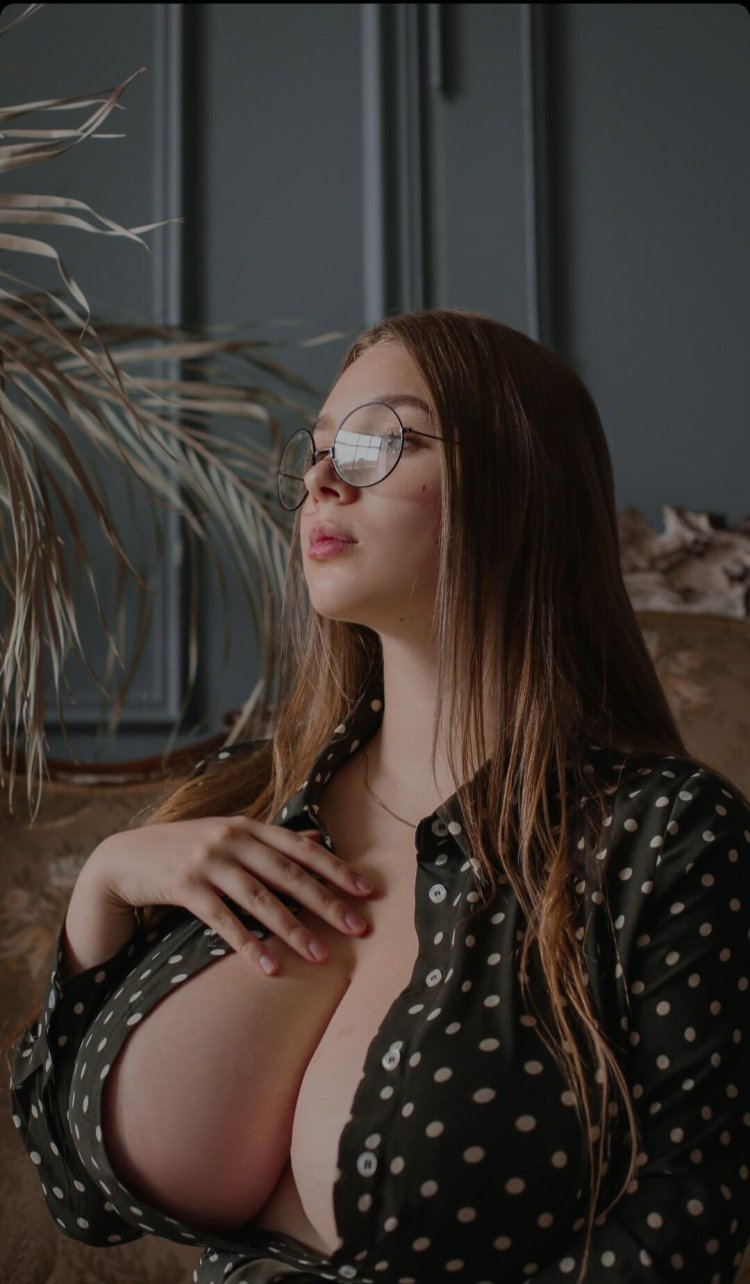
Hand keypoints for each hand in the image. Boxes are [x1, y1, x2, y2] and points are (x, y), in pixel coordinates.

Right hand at [89, 816, 374, 975]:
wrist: (126, 856)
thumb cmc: (187, 848)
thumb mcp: (229, 835)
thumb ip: (273, 839)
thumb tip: (319, 839)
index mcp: (248, 827)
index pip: (301, 849)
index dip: (336, 869)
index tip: (367, 891)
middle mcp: (232, 839)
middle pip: (289, 874)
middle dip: (327, 902)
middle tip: (360, 927)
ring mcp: (207, 862)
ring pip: (260, 899)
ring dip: (294, 929)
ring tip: (322, 955)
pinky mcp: (184, 886)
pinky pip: (223, 920)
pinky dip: (248, 944)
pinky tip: (268, 966)